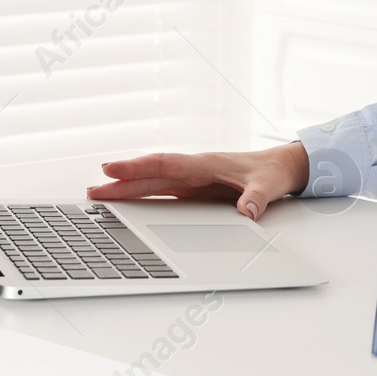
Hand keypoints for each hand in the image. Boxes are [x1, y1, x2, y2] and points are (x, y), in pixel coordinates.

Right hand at [86, 141, 309, 221]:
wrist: (284, 166)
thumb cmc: (274, 171)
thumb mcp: (269, 185)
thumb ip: (257, 198)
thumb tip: (247, 211)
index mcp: (207, 164)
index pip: (166, 164)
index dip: (138, 167)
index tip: (111, 168)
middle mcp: (195, 170)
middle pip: (152, 175)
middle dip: (122, 182)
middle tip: (92, 191)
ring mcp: (194, 180)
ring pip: (154, 183)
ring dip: (128, 189)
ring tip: (99, 197)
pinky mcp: (196, 190)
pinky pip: (164, 191)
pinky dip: (143, 195)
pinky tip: (127, 203)